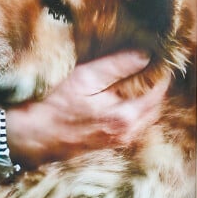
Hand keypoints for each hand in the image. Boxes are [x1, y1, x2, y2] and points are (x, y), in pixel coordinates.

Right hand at [6, 51, 168, 168]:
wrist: (35, 135)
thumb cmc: (56, 104)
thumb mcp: (85, 78)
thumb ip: (116, 66)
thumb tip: (144, 54)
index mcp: (125, 117)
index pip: (158, 92)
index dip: (161, 72)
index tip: (160, 55)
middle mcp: (128, 133)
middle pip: (156, 106)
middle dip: (156, 85)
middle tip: (152, 62)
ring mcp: (119, 141)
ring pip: (145, 117)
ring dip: (147, 97)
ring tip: (140, 75)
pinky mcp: (110, 143)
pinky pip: (134, 124)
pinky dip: (136, 108)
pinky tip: (124, 94)